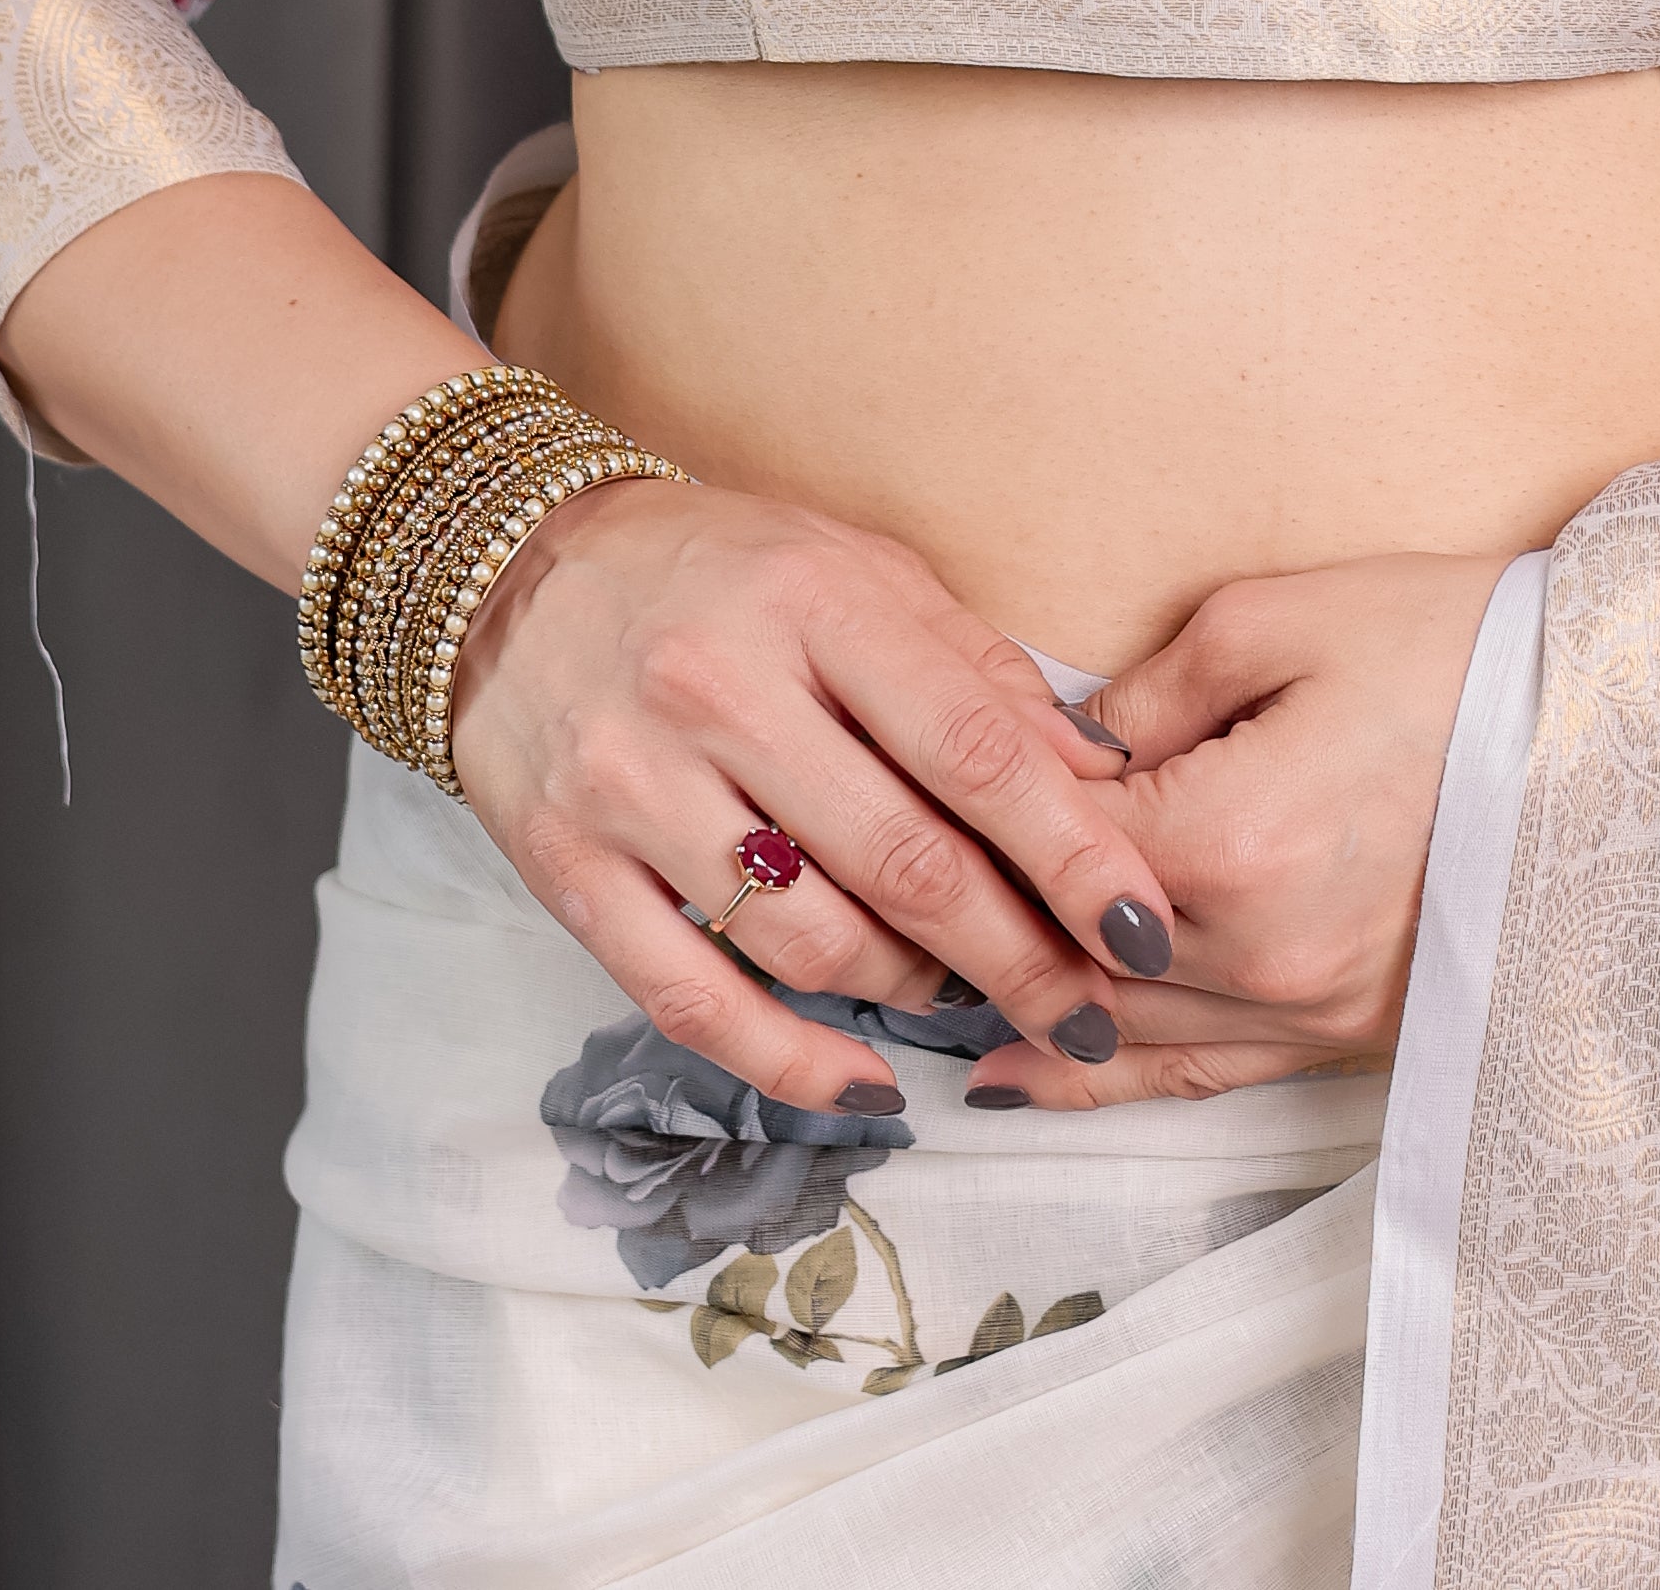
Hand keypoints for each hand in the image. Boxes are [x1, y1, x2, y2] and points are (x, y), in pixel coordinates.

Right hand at [448, 476, 1181, 1113]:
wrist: (512, 570)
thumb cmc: (721, 570)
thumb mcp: (857, 571)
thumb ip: (975, 669)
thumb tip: (1095, 776)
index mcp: (815, 602)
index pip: (976, 750)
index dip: (1076, 855)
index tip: (1147, 930)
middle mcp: (720, 690)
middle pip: (905, 863)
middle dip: (1017, 956)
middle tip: (1084, 1007)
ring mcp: (634, 785)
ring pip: (812, 943)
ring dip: (911, 992)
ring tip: (955, 987)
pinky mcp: (568, 869)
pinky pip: (693, 1002)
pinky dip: (791, 1063)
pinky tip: (862, 1089)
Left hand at [955, 552, 1505, 1109]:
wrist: (1607, 727)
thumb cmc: (1451, 648)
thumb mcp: (1280, 618)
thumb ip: (1148, 692)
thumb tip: (1068, 747)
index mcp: (1229, 838)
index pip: (1055, 842)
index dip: (991, 805)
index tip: (940, 769)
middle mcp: (1261, 950)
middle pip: (1072, 951)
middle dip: (990, 913)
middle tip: (903, 877)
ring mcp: (1308, 1008)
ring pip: (1120, 1029)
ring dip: (1025, 1004)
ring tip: (924, 984)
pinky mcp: (1347, 1034)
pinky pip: (1200, 1076)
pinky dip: (1102, 1082)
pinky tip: (1018, 1084)